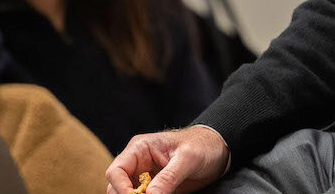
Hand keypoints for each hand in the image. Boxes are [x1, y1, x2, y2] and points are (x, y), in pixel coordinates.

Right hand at [105, 126, 228, 193]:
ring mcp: (145, 178)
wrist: (218, 150)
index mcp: (140, 149)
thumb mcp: (187, 158)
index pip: (116, 171)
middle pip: (116, 187)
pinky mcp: (155, 190)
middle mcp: (138, 163)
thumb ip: (168, 177)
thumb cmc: (202, 145)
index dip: (121, 189)